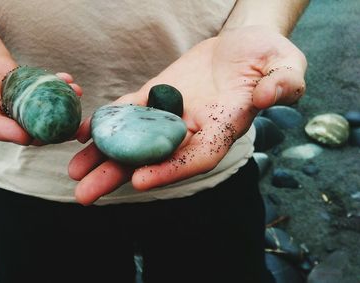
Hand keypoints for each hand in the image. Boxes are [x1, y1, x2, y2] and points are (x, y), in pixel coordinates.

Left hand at [69, 26, 306, 204]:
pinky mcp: (155, 97)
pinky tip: (83, 132)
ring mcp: (170, 115)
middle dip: (119, 176)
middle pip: (154, 158)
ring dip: (103, 156)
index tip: (140, 180)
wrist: (241, 45)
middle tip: (84, 195)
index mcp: (224, 127)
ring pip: (135, 140)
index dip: (170, 170)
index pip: (196, 157)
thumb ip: (283, 82)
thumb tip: (266, 97)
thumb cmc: (268, 56)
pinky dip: (107, 123)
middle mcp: (192, 129)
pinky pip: (129, 112)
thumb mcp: (285, 63)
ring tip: (74, 171)